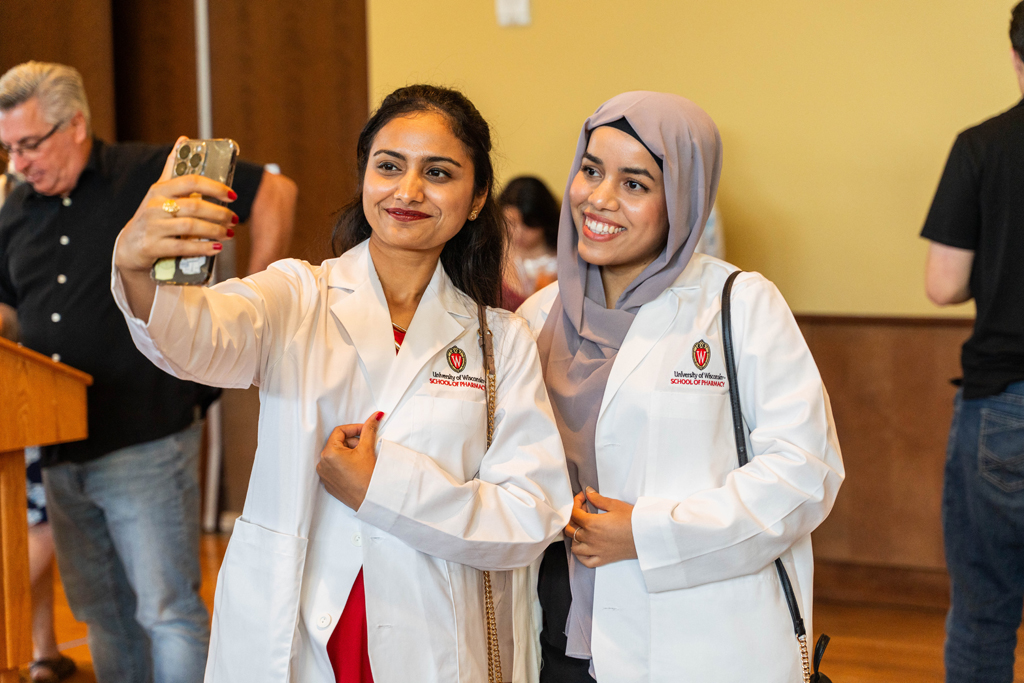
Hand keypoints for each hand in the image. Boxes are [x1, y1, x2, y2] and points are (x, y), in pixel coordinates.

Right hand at [114, 136, 237, 274]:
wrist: (129, 247)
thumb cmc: (152, 216)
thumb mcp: (159, 191)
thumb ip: (172, 168)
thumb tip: (184, 139)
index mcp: (160, 190)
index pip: (191, 182)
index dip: (215, 187)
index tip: (232, 195)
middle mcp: (155, 206)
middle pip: (195, 206)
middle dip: (219, 213)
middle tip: (234, 218)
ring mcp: (153, 227)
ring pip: (191, 227)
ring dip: (214, 230)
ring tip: (228, 233)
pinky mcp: (153, 246)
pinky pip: (182, 247)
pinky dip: (202, 247)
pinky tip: (216, 247)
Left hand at [316, 411, 383, 509]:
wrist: (370, 500)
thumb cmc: (368, 477)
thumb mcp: (367, 449)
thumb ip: (369, 429)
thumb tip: (375, 416)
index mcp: (329, 453)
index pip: (340, 431)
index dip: (354, 429)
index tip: (366, 431)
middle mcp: (322, 464)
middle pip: (337, 443)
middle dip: (353, 442)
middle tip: (366, 447)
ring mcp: (324, 475)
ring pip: (336, 455)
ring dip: (349, 453)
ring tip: (362, 460)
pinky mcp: (329, 484)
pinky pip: (335, 467)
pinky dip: (345, 464)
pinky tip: (357, 469)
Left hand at [564, 487, 636, 567]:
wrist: (647, 535)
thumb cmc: (633, 520)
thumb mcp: (615, 505)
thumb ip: (598, 499)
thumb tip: (588, 492)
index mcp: (592, 524)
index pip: (574, 513)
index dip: (576, 503)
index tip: (582, 498)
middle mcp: (591, 538)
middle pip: (571, 529)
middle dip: (573, 518)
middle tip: (582, 511)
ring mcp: (595, 550)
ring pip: (574, 546)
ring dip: (574, 537)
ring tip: (581, 529)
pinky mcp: (603, 559)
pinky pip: (585, 561)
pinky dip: (581, 556)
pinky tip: (584, 548)